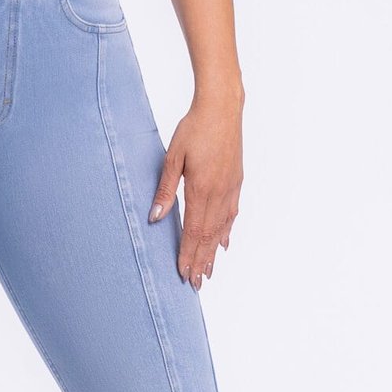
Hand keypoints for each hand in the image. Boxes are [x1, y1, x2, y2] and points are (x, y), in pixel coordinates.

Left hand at [148, 92, 242, 288]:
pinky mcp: (236, 181)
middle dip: (201, 261)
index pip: (193, 231)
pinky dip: (226, 231)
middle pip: (209, 236)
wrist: (222, 108)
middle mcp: (219, 193)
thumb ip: (165, 189)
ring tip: (209, 271)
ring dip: (213, 252)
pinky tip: (224, 243)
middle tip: (197, 283)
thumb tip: (156, 216)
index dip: (188, 254)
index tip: (185, 274)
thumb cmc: (195, 128)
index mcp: (201, 189)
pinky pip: (231, 214)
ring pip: (221, 228)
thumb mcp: (173, 157)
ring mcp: (230, 188)